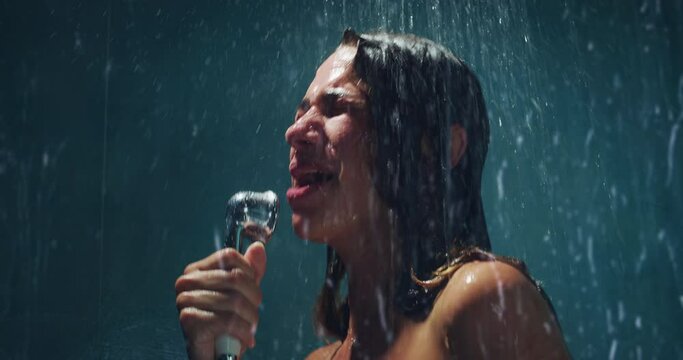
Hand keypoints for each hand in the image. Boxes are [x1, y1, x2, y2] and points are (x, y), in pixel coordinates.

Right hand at [175, 242, 266, 359]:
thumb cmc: (225, 325)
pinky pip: (228, 320)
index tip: (251, 293)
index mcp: (196, 271)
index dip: (249, 275)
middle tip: (253, 316)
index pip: (229, 256)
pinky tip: (242, 338)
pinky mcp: (189, 319)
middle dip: (253, 300)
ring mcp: (185, 300)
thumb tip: (258, 247)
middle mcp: (186, 282)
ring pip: (235, 301)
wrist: (213, 356)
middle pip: (235, 278)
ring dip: (249, 320)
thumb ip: (250, 271)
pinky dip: (242, 332)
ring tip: (249, 329)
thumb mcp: (242, 294)